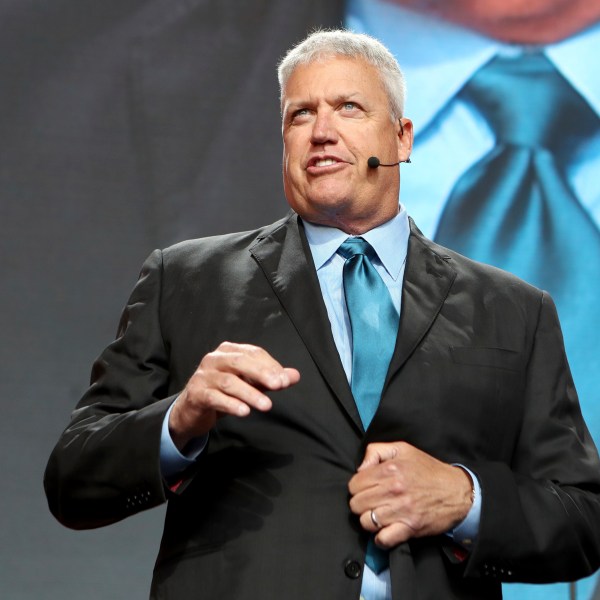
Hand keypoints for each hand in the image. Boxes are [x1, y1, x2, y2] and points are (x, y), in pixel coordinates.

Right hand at [169, 342, 299, 449]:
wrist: (192, 409)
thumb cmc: (223, 392)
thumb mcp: (249, 383)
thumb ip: (271, 378)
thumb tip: (294, 376)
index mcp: (228, 351)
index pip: (253, 353)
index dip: (271, 365)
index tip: (285, 380)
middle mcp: (214, 359)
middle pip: (240, 362)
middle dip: (262, 373)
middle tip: (279, 386)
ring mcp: (204, 376)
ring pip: (229, 382)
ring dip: (250, 393)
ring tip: (266, 405)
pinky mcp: (196, 394)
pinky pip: (215, 398)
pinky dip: (231, 404)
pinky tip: (244, 412)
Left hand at [348, 442, 472, 548]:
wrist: (457, 491)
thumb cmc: (429, 470)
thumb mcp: (402, 449)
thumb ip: (376, 451)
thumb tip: (360, 468)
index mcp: (390, 469)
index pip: (354, 484)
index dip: (357, 487)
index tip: (366, 488)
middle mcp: (393, 489)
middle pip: (356, 504)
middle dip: (361, 503)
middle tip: (372, 501)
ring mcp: (401, 510)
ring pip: (366, 522)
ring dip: (370, 520)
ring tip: (378, 514)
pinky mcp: (410, 527)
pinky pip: (383, 539)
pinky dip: (381, 538)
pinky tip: (385, 530)